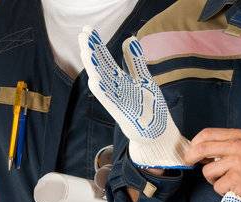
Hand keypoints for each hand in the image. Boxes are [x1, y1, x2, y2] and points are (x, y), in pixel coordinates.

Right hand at [80, 27, 191, 168]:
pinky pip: (111, 102)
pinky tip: (95, 80)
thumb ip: (135, 61)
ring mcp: (119, 102)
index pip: (105, 59)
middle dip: (92, 52)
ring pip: (103, 83)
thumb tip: (130, 38)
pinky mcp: (123, 115)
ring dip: (94, 68)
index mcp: (120, 81)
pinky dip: (103, 92)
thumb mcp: (143, 79)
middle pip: (101, 68)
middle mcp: (116, 90)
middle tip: (83, 35)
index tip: (87, 30)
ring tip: (86, 52)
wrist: (157, 133)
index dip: (97, 44)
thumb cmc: (150, 108)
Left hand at [184, 128, 240, 200]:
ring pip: (208, 171)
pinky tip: (233, 187)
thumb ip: (224, 144)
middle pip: (202, 149)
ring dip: (212, 179)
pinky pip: (217, 186)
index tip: (191, 150)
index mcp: (237, 136)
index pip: (207, 134)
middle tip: (188, 163)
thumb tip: (198, 150)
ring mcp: (237, 163)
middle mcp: (237, 147)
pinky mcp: (236, 180)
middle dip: (190, 157)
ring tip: (225, 179)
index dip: (194, 142)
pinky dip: (222, 190)